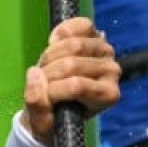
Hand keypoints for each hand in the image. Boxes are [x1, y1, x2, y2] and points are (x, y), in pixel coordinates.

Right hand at [21, 18, 121, 145]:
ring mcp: (106, 51)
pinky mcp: (96, 34)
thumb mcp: (41, 121)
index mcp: (108, 96)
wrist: (59, 98)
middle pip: (71, 64)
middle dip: (48, 72)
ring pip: (73, 45)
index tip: (43, 96)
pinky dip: (62, 32)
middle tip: (40, 81)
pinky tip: (54, 44)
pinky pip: (80, 25)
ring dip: (50, 56)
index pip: (76, 86)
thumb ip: (37, 103)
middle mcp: (113, 72)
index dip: (52, 89)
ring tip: (46, 67)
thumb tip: (34, 73)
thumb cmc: (54, 115)